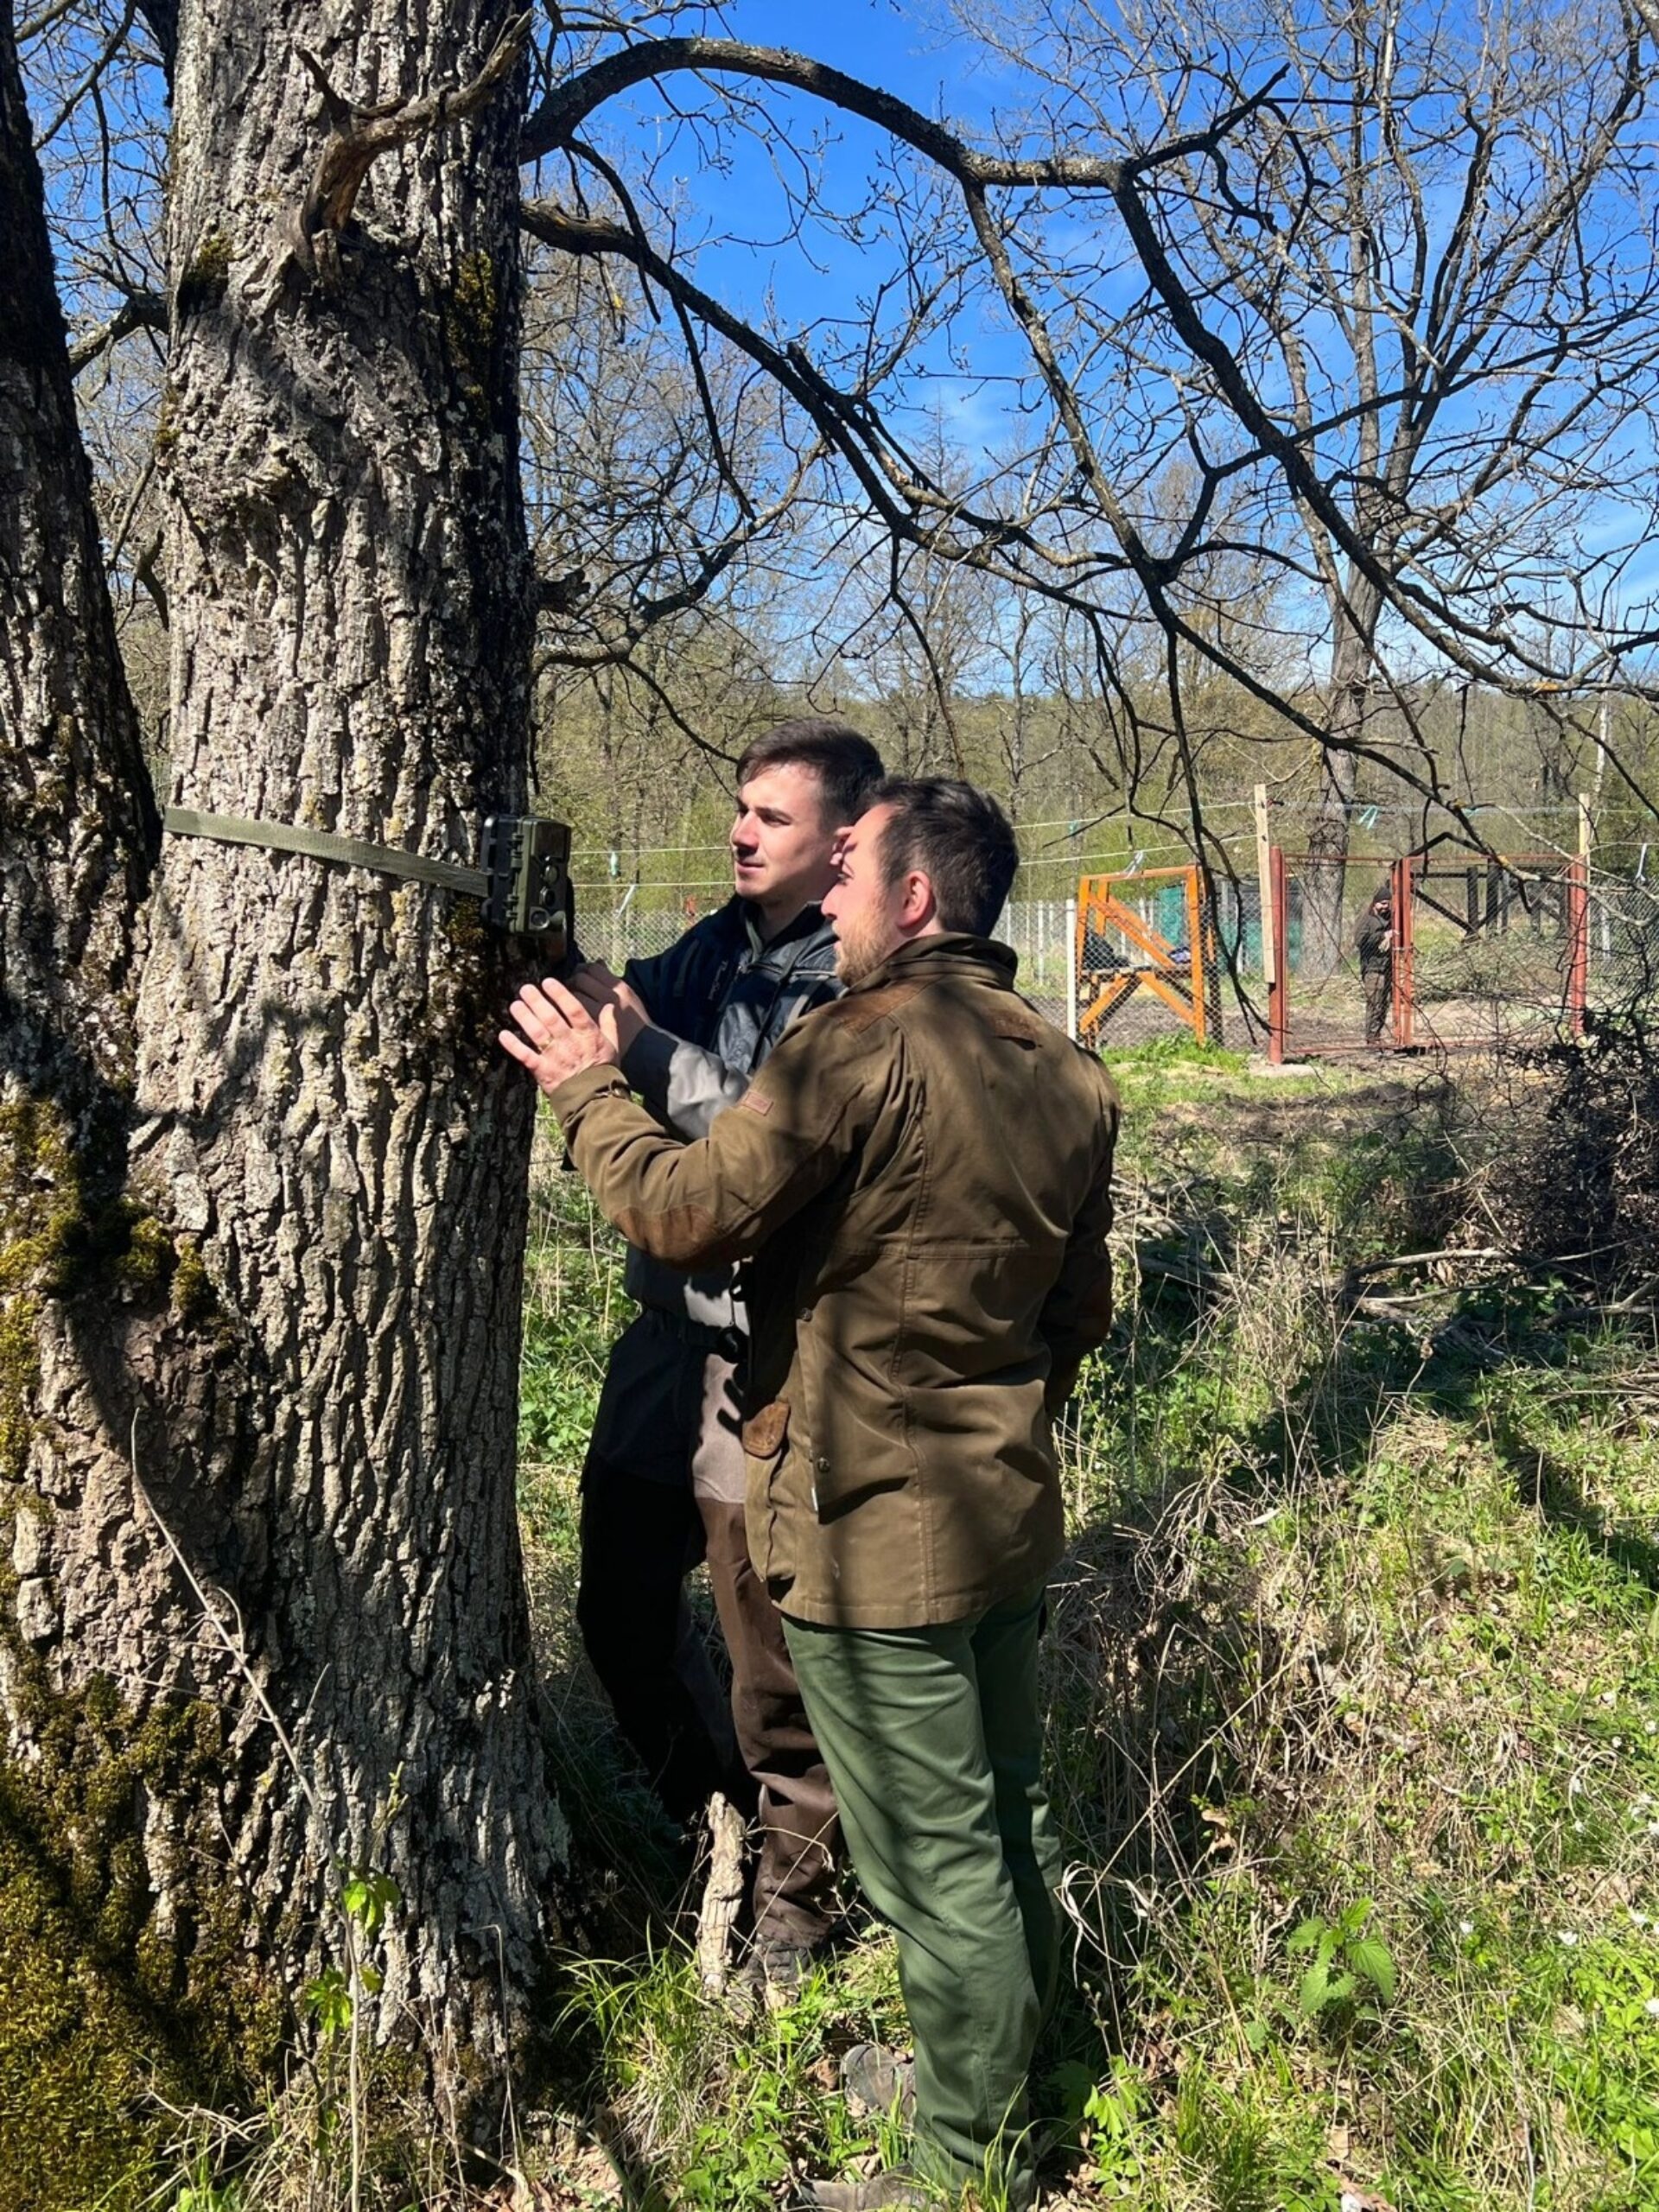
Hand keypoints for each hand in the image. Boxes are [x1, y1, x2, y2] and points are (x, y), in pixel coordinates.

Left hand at [500, 976, 620, 1097]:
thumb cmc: (605, 1070)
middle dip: (537, 1001)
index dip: (560, 994)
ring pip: (537, 1033)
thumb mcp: (613, 1045)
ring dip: (524, 1018)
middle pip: (551, 1017)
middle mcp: (570, 1042)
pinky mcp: (543, 1071)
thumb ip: (609, 1024)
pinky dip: (513, 1045)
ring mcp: (555, 1057)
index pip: (574, 1009)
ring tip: (515, 1005)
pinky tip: (503, 1034)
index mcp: (588, 1034)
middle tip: (525, 988)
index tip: (548, 982)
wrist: (596, 1099)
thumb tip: (608, 1005)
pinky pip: (526, 1056)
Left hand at [566, 960, 649, 1054]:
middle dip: (572, 980)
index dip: (583, 969)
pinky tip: (563, 1014)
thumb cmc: (635, 1022)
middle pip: (581, 979)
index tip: (579, 973)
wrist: (642, 1049)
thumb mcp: (629, 996)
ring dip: (567, 995)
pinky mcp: (589, 1029)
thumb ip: (612, 980)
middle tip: (569, 986)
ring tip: (566, 999)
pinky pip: (571, 1014)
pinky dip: (565, 1011)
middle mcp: (609, 999)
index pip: (593, 969)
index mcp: (619, 989)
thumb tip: (598, 962)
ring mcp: (599, 1013)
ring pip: (573, 995)